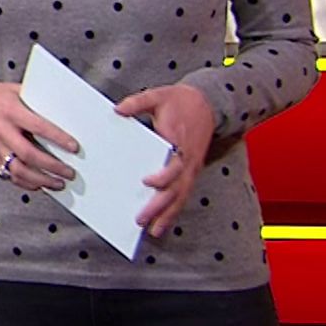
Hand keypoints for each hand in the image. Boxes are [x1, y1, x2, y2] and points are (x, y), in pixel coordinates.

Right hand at [0, 81, 79, 191]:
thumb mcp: (18, 90)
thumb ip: (37, 102)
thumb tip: (63, 112)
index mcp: (11, 111)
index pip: (38, 127)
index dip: (57, 138)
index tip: (73, 147)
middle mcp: (3, 130)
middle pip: (28, 154)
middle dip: (51, 166)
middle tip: (69, 172)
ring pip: (18, 170)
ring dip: (40, 180)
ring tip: (58, 183)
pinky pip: (9, 174)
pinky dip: (26, 183)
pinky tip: (40, 185)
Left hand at [115, 84, 216, 237]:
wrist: (207, 103)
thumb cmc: (180, 101)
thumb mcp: (158, 95)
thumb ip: (138, 102)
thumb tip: (118, 109)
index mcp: (178, 140)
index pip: (173, 164)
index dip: (162, 176)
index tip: (146, 182)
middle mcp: (186, 159)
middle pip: (175, 187)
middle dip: (158, 205)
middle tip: (140, 218)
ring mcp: (190, 168)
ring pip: (180, 196)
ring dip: (167, 214)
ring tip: (152, 230)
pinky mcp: (191, 172)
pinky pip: (183, 195)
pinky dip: (174, 211)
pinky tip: (161, 224)